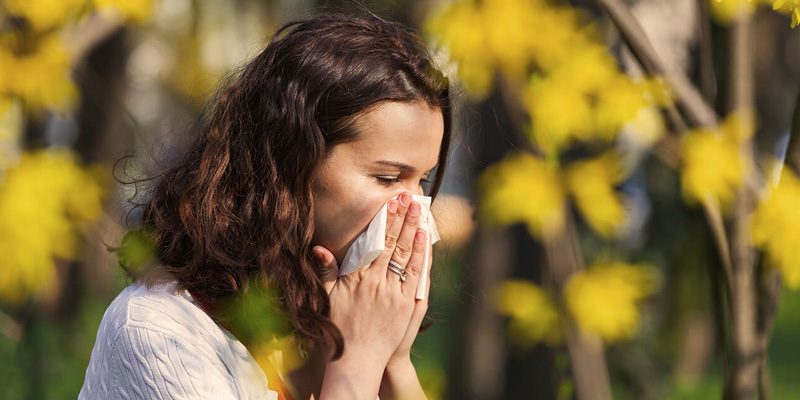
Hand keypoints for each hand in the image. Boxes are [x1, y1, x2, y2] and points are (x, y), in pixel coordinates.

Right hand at [313, 192, 428, 397]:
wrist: (357, 359)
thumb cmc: (339, 328)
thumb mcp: (327, 298)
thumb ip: (326, 271)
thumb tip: (319, 248)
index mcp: (356, 278)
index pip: (373, 242)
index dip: (383, 220)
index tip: (389, 203)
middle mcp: (376, 282)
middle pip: (391, 243)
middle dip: (401, 218)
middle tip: (408, 198)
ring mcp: (393, 293)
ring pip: (405, 254)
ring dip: (413, 230)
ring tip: (418, 211)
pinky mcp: (406, 304)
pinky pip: (415, 274)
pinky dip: (420, 254)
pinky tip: (424, 238)